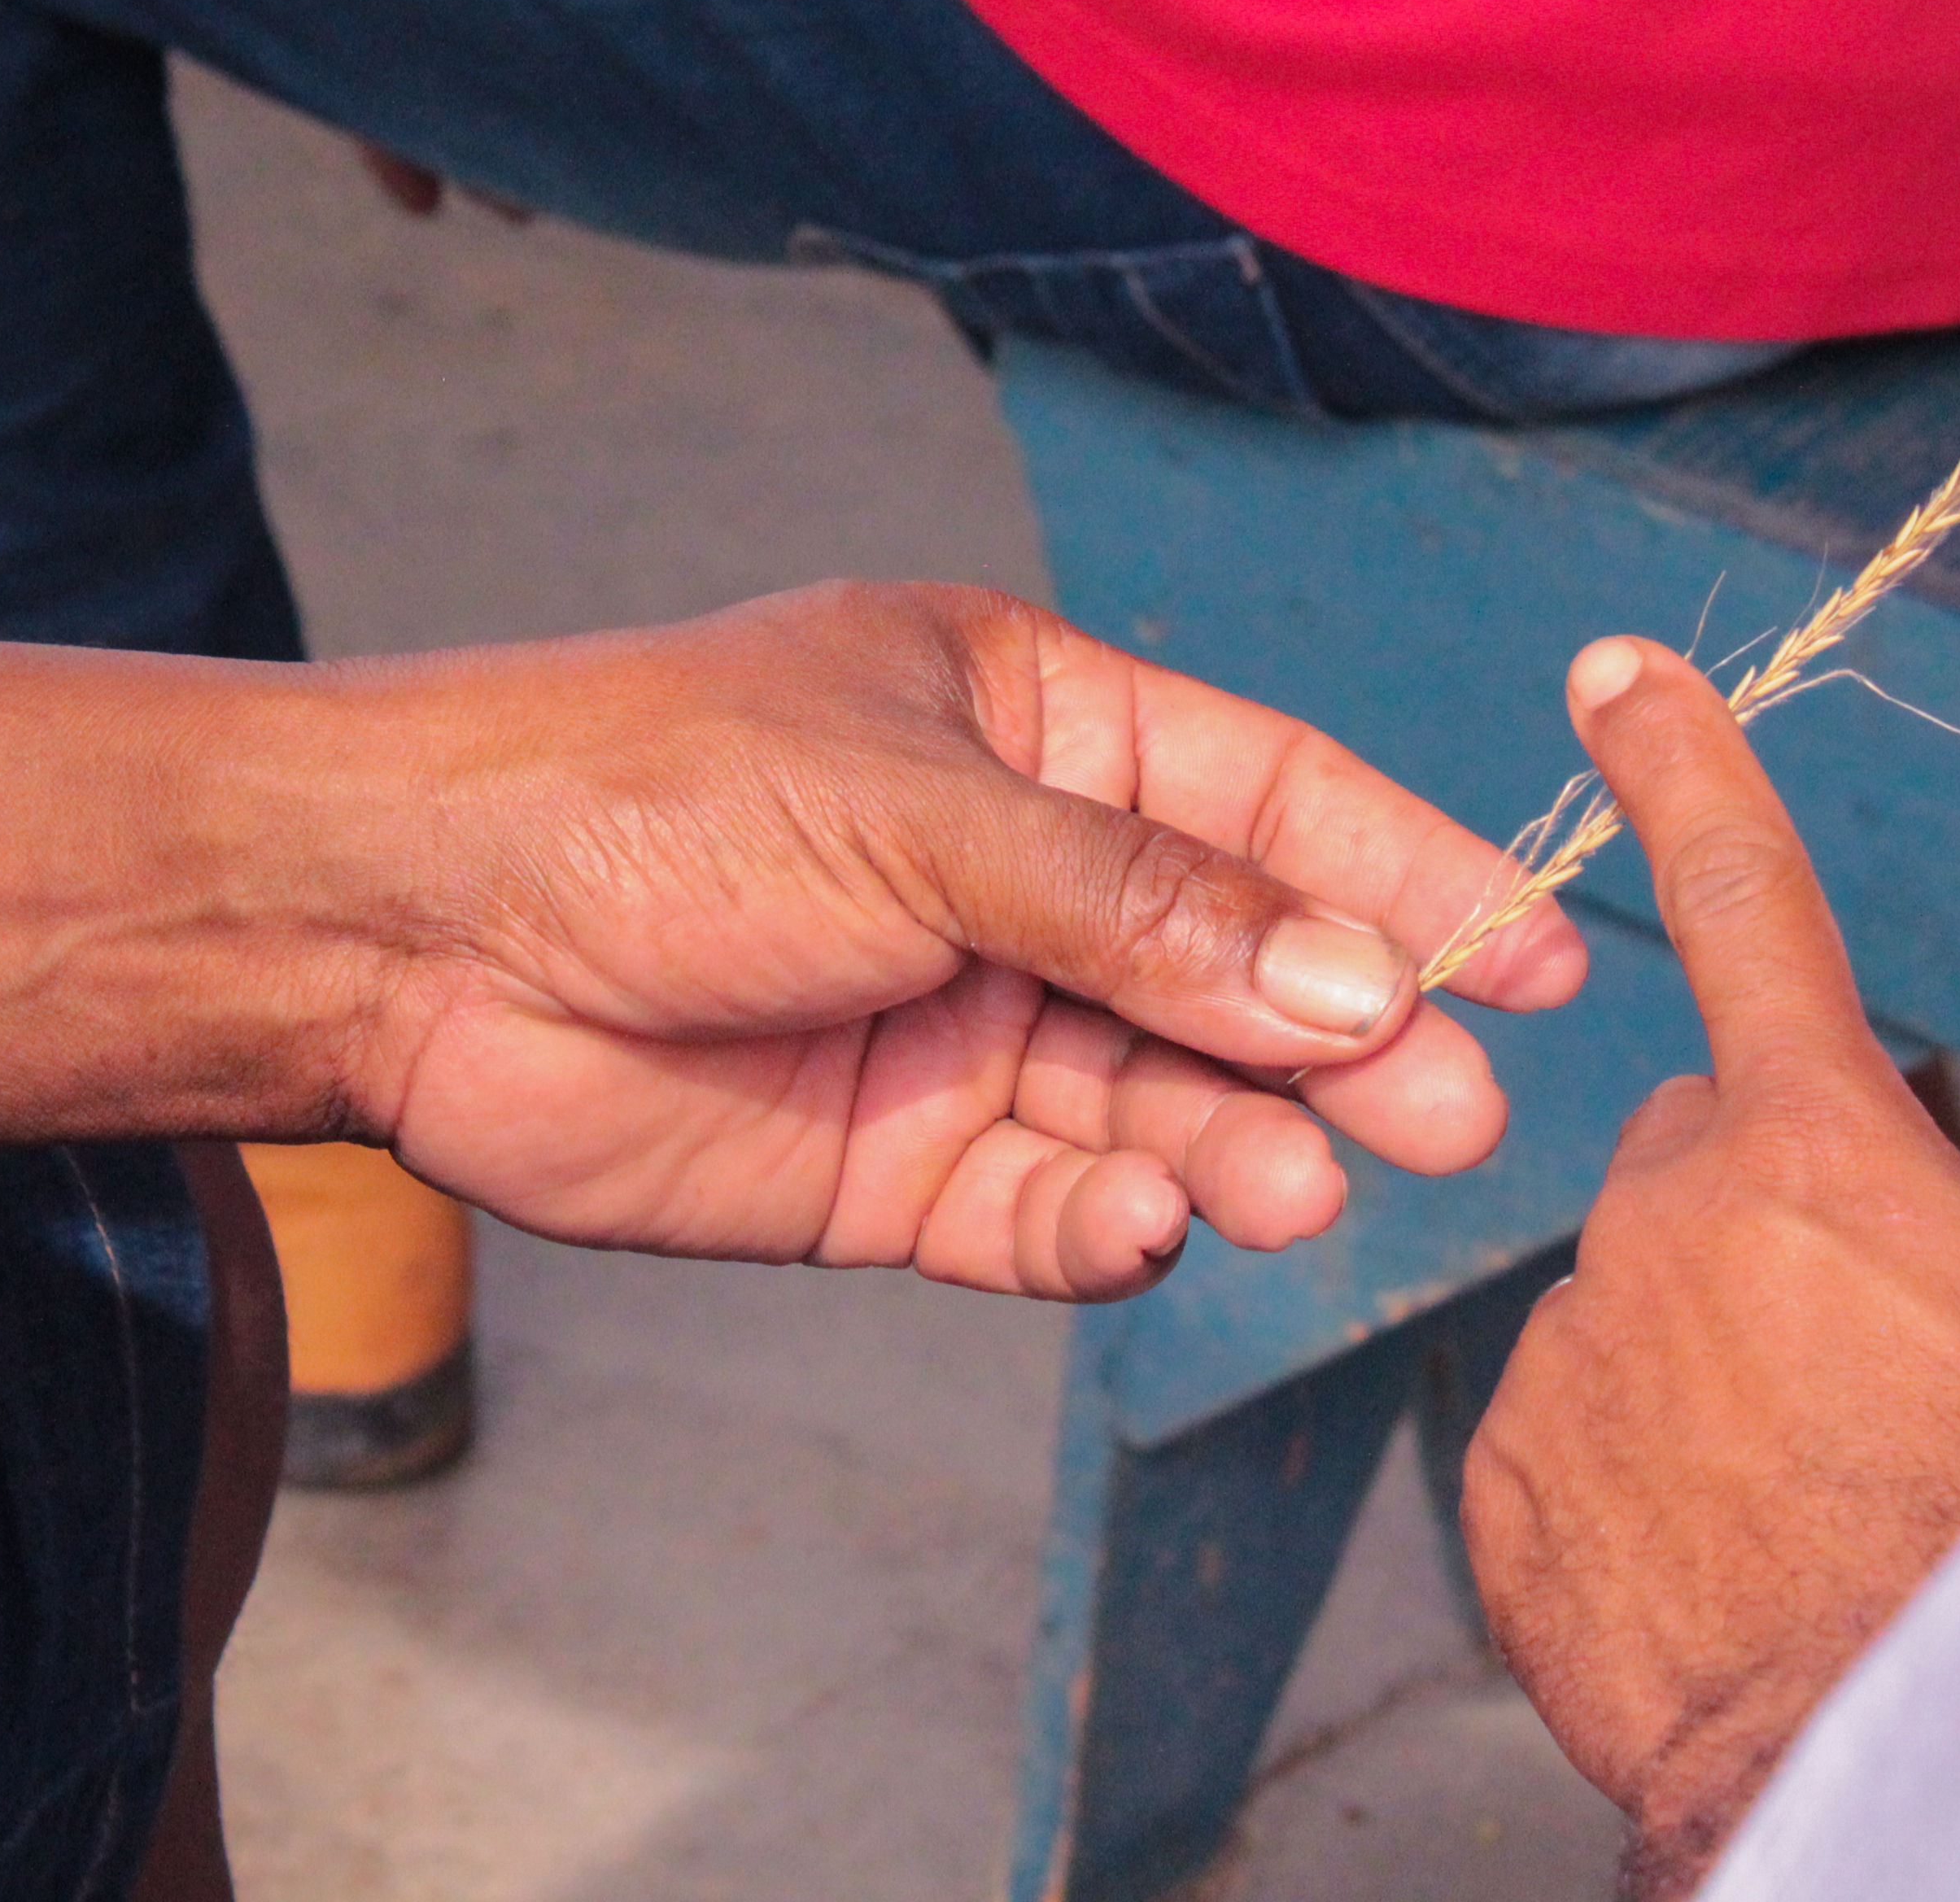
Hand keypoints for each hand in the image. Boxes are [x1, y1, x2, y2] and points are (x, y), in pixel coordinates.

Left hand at [340, 583, 1589, 1299]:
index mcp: (1031, 726)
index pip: (1273, 801)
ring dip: (1242, 1148)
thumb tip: (1363, 979)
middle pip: (1240, 972)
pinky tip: (1144, 1233)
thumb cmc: (646, 795)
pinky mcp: (892, 1169)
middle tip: (1455, 1119)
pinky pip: (1044, 1212)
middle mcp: (1014, 879)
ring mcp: (960, 1026)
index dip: (1415, 875)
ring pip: (1160, 1106)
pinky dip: (1106, 1233)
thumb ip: (1145, 909)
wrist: (412, 936)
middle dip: (1351, 1042)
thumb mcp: (920, 811)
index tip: (1547, 959)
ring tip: (1306, 1190)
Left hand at [1458, 640, 1959, 1895]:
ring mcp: (1575, 1349)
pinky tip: (1719, 1578)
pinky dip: (1636, 1500)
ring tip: (1804, 1518)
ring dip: (1706, 1389)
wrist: (1904, 1754)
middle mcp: (1678, 1222)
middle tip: (1862, 1387)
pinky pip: (1574, 1449)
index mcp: (1832, 1159)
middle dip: (1768, 1243)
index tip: (1616, 672)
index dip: (1687, 772)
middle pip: (1707, 1173)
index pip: (1754, 909)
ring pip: (1637, 1324)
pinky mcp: (1508, 1478)